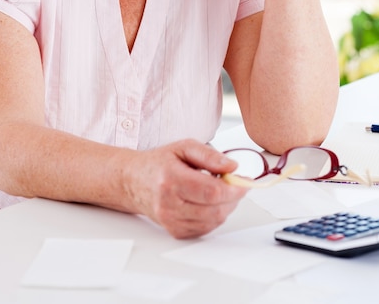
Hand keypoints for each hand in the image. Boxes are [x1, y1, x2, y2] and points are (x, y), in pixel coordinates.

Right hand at [120, 140, 246, 238]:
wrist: (134, 181)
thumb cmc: (159, 163)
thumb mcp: (184, 148)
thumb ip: (210, 156)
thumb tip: (232, 166)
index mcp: (171, 179)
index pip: (212, 192)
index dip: (234, 189)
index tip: (244, 182)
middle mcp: (169, 203)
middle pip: (215, 209)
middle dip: (233, 198)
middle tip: (236, 185)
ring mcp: (170, 220)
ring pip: (213, 221)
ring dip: (225, 207)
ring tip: (222, 191)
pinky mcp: (174, 230)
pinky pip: (205, 228)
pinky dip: (215, 216)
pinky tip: (210, 202)